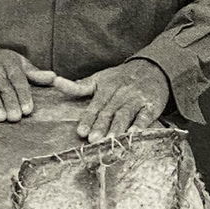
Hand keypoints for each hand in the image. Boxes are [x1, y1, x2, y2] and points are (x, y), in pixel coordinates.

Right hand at [0, 42, 44, 121]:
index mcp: (10, 65)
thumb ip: (35, 74)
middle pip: (4, 87)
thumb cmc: (0, 62)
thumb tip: (54, 77)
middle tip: (15, 118)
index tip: (27, 110)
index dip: (23, 95)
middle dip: (10, 102)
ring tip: (0, 118)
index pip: (18, 81)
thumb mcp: (18, 63)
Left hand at [55, 59, 170, 141]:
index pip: (95, 106)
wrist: (152, 68)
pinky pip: (145, 116)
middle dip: (100, 126)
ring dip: (117, 128)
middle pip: (108, 112)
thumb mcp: (101, 78)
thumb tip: (57, 83)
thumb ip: (81, 86)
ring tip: (110, 140)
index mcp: (106, 88)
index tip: (81, 132)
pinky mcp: (151, 105)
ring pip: (124, 114)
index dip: (88, 119)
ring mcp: (136, 99)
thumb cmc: (122, 77)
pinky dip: (140, 125)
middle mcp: (120, 94)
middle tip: (93, 140)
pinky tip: (133, 134)